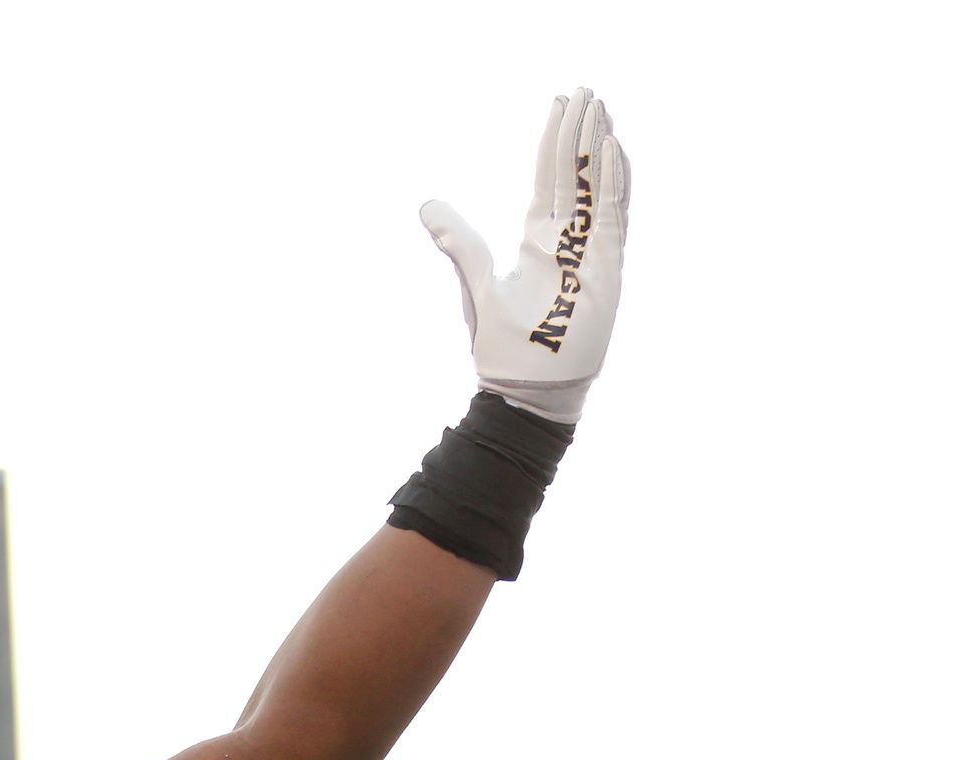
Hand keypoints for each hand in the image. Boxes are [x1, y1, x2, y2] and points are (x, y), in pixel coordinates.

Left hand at [420, 88, 629, 423]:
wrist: (527, 388)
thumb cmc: (502, 346)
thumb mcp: (475, 283)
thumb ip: (458, 241)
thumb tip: (426, 206)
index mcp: (538, 239)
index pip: (550, 177)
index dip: (555, 140)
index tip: (561, 102)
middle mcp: (568, 240)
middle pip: (578, 173)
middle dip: (582, 131)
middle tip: (587, 89)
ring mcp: (591, 252)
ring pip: (600, 187)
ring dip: (601, 147)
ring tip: (602, 108)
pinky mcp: (608, 270)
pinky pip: (614, 217)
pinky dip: (615, 183)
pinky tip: (614, 151)